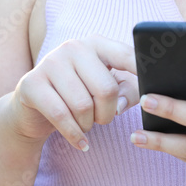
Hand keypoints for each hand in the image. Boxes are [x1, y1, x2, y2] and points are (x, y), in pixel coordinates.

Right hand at [0, 34, 139, 150]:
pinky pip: (61, 116)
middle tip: (103, 119)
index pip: (126, 55)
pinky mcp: (31, 84)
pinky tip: (81, 143)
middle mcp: (73, 47)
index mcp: (96, 43)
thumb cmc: (78, 95)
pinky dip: (75, 135)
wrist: (32, 108)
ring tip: (86, 124)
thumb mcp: (106, 90)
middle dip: (108, 113)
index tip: (154, 87)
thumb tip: (120, 105)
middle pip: (106, 89)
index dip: (141, 72)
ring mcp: (50, 63)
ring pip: (83, 105)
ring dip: (89, 125)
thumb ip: (126, 92)